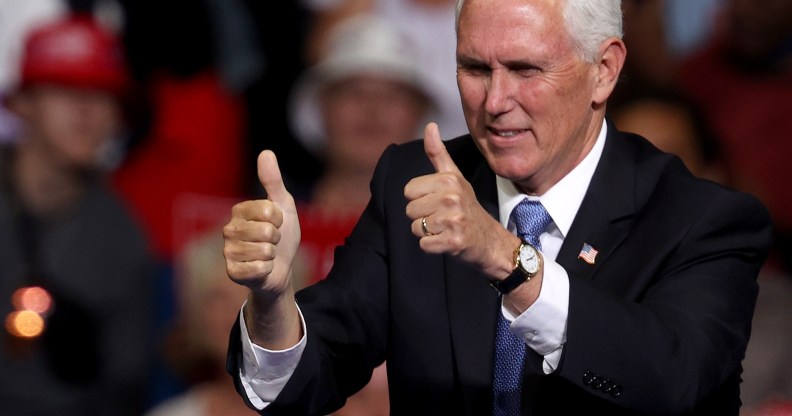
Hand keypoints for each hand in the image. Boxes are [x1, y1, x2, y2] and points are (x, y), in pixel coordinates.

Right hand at [223, 150, 300, 293]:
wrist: (282, 269)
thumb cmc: (282, 236)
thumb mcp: (283, 205)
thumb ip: (273, 181)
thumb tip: (265, 152)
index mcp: (239, 210)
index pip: (268, 210)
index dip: (280, 219)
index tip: (277, 224)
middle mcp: (229, 229)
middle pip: (266, 231)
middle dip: (277, 239)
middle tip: (272, 242)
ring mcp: (229, 252)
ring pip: (264, 251)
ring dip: (272, 255)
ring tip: (267, 255)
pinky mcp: (233, 272)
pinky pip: (259, 268)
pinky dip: (267, 270)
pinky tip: (262, 269)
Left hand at [404, 123, 517, 277]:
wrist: (489, 240)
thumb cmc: (467, 206)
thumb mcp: (454, 177)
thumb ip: (438, 153)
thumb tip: (430, 125)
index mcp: (449, 179)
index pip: (408, 190)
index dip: (420, 198)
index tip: (438, 201)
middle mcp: (452, 197)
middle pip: (410, 210)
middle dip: (423, 217)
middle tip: (443, 217)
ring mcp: (454, 220)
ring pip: (416, 227)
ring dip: (427, 232)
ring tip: (445, 228)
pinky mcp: (454, 241)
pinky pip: (424, 245)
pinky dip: (432, 247)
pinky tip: (447, 241)